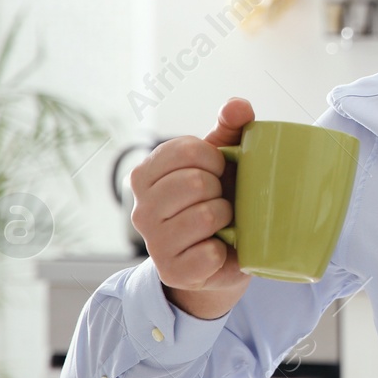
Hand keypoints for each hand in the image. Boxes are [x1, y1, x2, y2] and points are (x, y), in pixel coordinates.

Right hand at [129, 97, 255, 319]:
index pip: (187, 150)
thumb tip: (238, 105)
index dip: (215, 159)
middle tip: (219, 201)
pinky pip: (210, 253)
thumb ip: (230, 126)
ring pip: (205, 216)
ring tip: (220, 224)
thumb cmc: (218, 197)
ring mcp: (153, 242)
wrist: (221, 255)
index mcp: (146, 173)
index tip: (217, 171)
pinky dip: (224, 251)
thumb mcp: (223, 158)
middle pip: (196, 183)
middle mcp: (139, 207)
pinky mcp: (172, 272)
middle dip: (220, 190)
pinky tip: (217, 250)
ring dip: (226, 218)